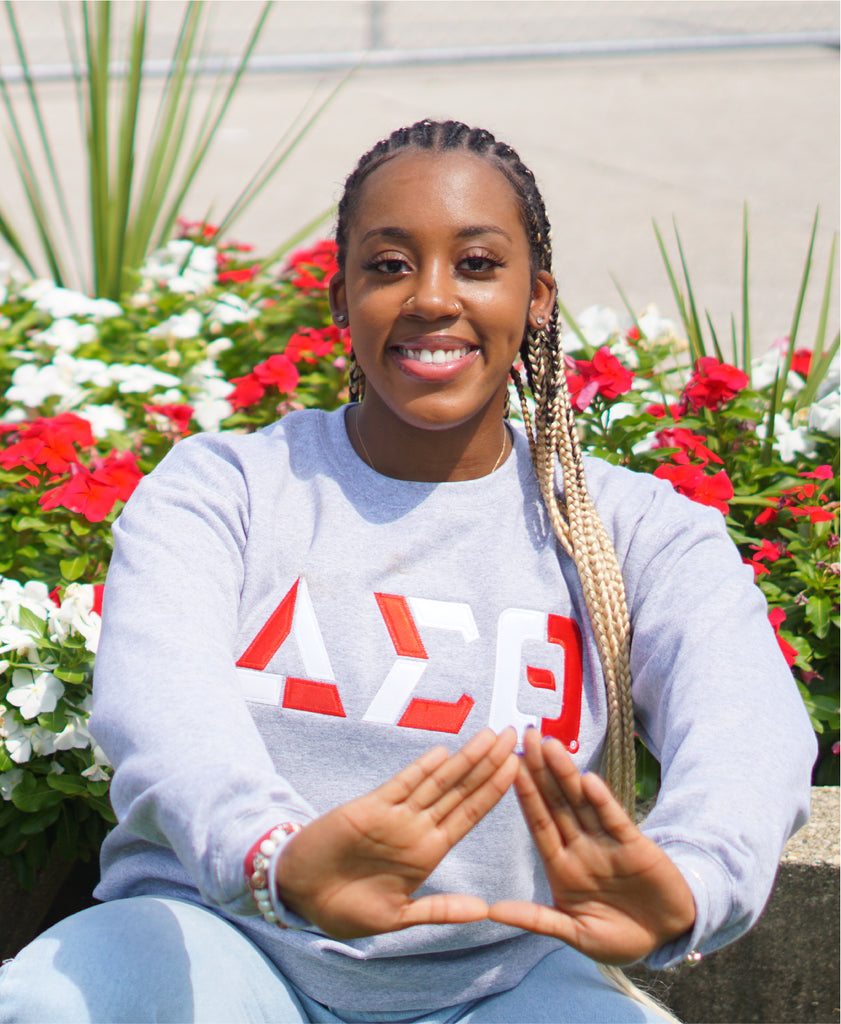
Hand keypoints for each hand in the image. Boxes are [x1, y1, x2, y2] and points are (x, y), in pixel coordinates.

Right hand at [275, 727, 518, 937]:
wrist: (300, 893)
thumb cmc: (346, 908)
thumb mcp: (396, 917)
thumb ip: (439, 910)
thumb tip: (485, 912)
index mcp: (428, 852)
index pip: (469, 814)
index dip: (494, 791)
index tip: (519, 769)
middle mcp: (417, 828)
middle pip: (461, 790)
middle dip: (489, 764)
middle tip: (515, 736)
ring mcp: (395, 816)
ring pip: (437, 782)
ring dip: (464, 760)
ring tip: (490, 736)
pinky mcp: (370, 808)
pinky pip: (401, 786)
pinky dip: (420, 771)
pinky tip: (442, 755)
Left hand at [488, 729, 695, 964]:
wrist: (667, 937)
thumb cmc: (618, 937)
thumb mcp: (575, 932)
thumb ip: (537, 919)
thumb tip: (491, 911)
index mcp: (562, 866)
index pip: (539, 823)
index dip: (525, 795)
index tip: (506, 767)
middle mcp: (581, 847)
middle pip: (557, 803)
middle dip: (541, 771)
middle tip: (526, 737)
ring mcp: (607, 843)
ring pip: (582, 803)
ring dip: (567, 775)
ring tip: (551, 747)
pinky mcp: (635, 846)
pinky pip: (615, 821)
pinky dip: (603, 802)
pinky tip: (589, 781)